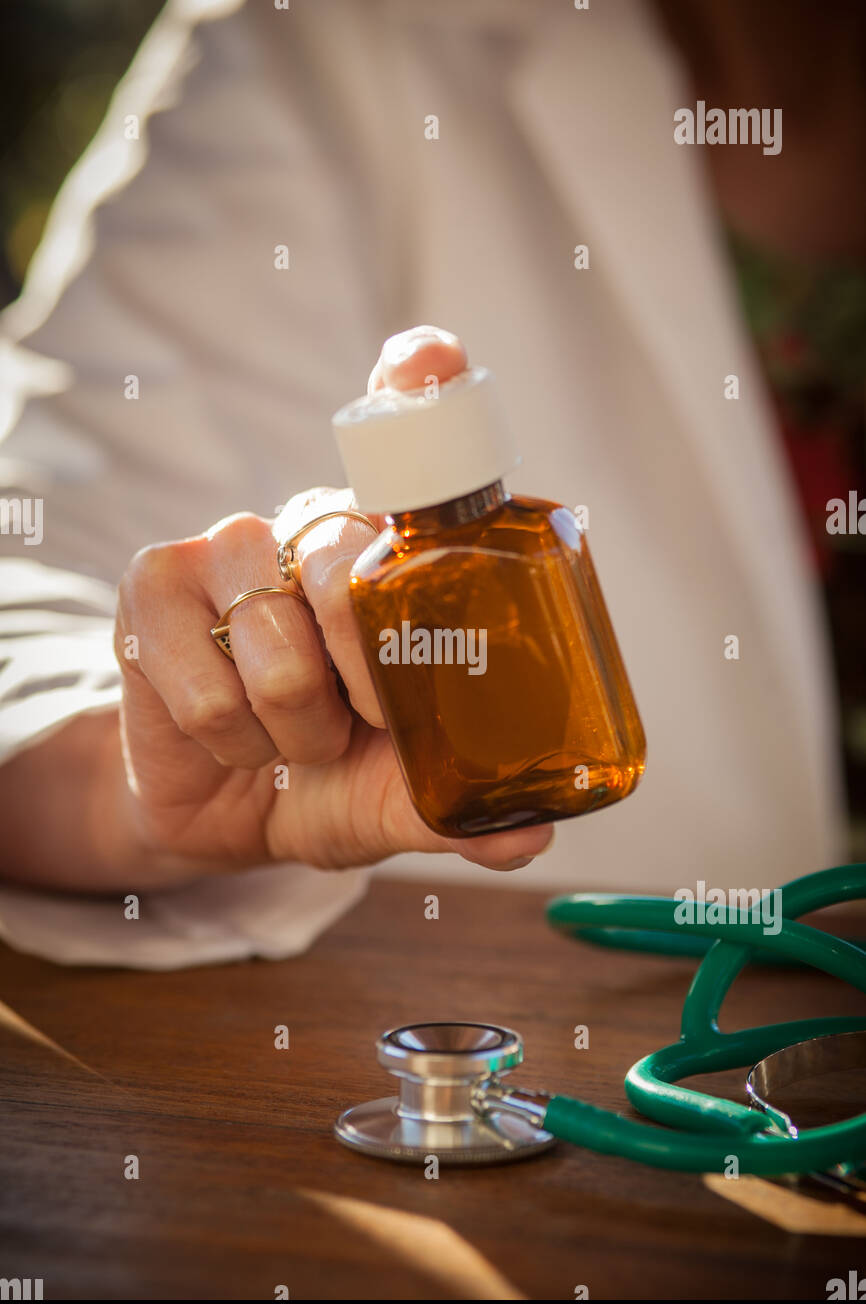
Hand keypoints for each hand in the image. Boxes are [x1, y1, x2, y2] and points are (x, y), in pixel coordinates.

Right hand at [114, 326, 553, 878]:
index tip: (430, 364)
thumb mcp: (404, 793)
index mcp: (389, 547)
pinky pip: (209, 688)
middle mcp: (315, 525)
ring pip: (281, 654)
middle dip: (371, 686)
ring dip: (296, 734)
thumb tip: (537, 831)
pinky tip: (230, 735)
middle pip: (354, 570)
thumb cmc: (331, 774)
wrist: (227, 809)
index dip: (421, 389)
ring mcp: (228, 545)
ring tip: (292, 736)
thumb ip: (462, 804)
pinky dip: (231, 742)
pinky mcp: (153, 582)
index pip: (407, 433)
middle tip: (362, 723)